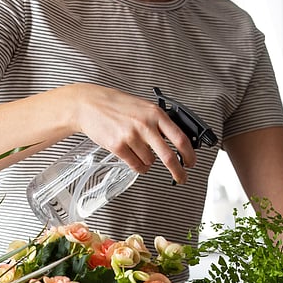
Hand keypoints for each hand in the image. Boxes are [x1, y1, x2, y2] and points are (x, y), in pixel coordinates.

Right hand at [69, 84, 195, 184]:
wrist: (90, 105)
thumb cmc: (117, 105)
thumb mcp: (144, 107)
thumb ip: (159, 122)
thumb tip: (177, 141)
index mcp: (155, 114)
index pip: (180, 138)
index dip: (189, 154)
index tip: (191, 162)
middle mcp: (145, 125)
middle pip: (169, 156)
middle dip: (178, 171)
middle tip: (182, 177)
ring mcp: (131, 137)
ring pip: (150, 162)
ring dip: (149, 162)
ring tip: (140, 151)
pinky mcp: (118, 146)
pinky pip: (136, 165)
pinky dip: (139, 166)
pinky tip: (134, 157)